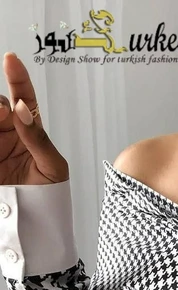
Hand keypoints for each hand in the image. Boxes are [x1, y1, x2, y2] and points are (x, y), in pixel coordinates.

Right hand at [0, 51, 68, 184]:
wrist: (35, 221)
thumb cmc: (49, 193)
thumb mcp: (52, 166)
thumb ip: (37, 138)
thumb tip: (23, 109)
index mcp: (28, 128)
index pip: (24, 97)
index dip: (18, 78)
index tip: (11, 60)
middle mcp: (5, 130)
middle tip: (2, 114)